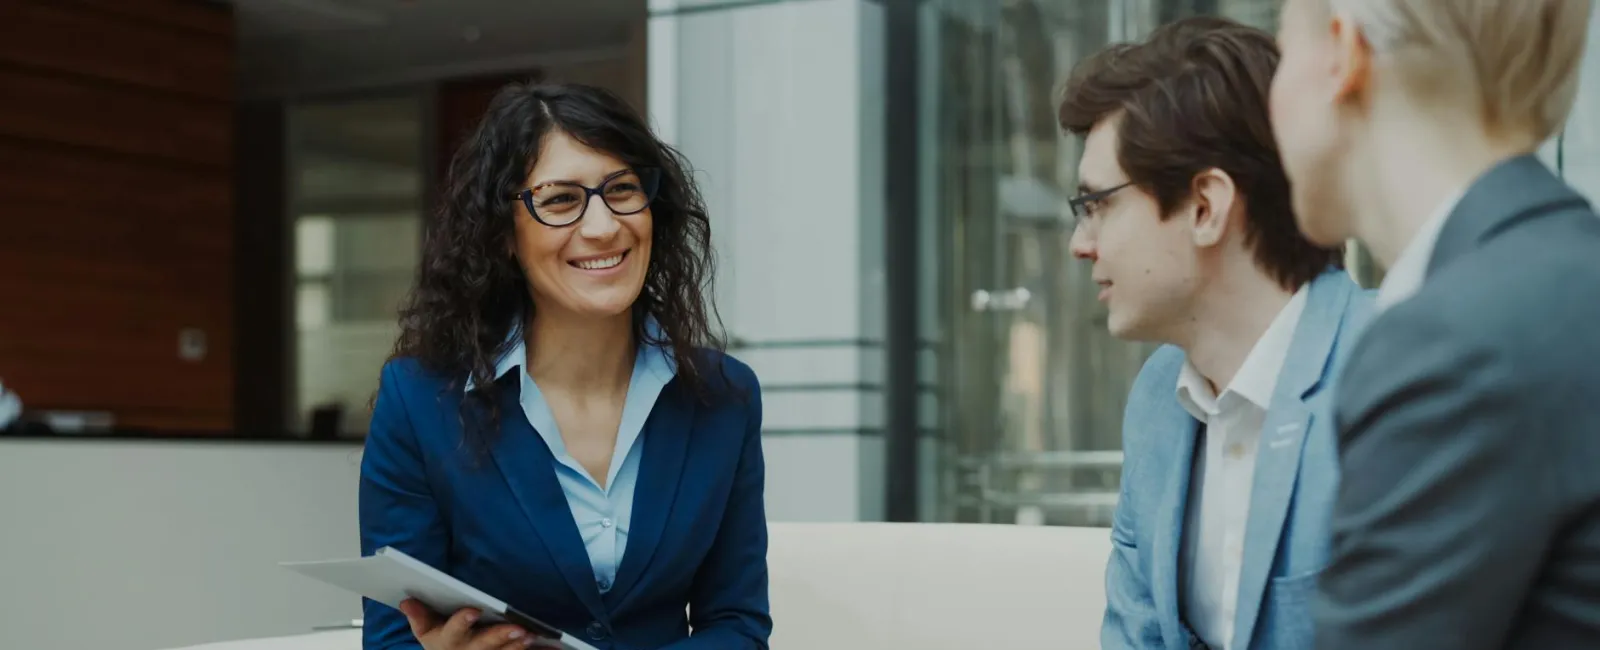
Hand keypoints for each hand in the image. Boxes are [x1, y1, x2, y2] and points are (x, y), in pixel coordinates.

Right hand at [399, 599, 544, 649]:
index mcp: (446, 641)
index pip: (453, 630)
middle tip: (519, 627)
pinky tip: (551, 647)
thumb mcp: (427, 631)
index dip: (462, 621)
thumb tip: (407, 600)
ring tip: (531, 634)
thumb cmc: (442, 641)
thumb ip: (419, 616)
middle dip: (500, 637)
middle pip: (484, 645)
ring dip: (518, 646)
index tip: (474, 610)